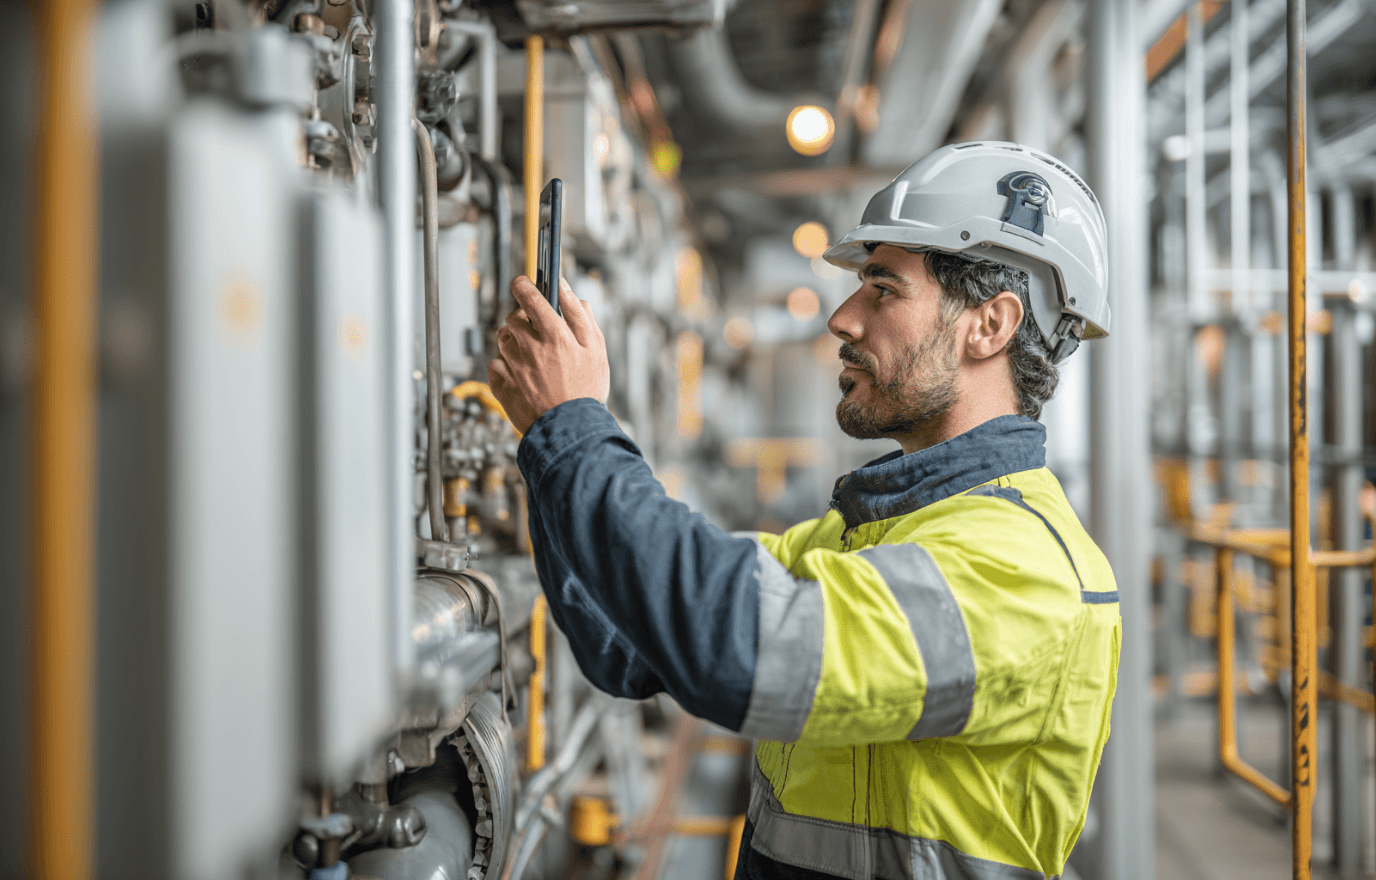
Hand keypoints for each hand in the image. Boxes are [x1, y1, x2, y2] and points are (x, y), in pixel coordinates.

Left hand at [488, 275, 609, 434]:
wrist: (571, 430)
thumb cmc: (587, 391)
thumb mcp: (596, 350)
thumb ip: (582, 318)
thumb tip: (570, 293)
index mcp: (555, 336)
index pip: (532, 298)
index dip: (523, 285)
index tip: (521, 282)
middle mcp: (531, 349)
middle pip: (513, 318)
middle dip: (520, 317)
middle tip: (532, 326)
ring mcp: (514, 368)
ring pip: (502, 340)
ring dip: (511, 340)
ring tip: (528, 352)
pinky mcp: (504, 387)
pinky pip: (494, 365)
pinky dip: (503, 365)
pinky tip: (519, 372)